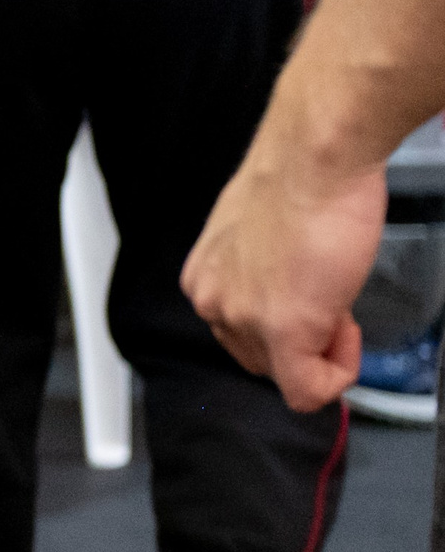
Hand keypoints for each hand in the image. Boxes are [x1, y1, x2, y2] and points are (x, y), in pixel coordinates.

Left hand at [182, 154, 387, 412]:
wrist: (316, 159)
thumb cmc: (301, 180)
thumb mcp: (262, 234)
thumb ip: (262, 272)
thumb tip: (288, 287)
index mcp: (204, 281)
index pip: (244, 331)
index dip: (289, 315)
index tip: (314, 283)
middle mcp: (212, 304)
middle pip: (261, 356)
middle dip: (303, 338)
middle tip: (331, 291)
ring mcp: (244, 321)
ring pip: (285, 373)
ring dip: (321, 347)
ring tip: (337, 296)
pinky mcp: (284, 333)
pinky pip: (307, 391)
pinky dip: (336, 375)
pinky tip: (347, 334)